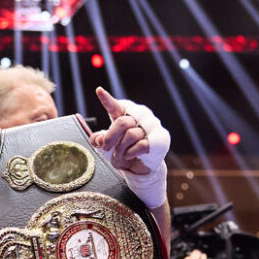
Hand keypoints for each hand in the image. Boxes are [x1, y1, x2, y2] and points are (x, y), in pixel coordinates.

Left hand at [89, 87, 169, 208]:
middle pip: (122, 122)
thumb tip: (98, 139)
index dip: (107, 99)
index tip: (98, 90)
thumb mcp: (106, 146)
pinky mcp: (160, 138)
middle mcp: (140, 116)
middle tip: (105, 147)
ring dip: (121, 148)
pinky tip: (129, 155)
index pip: (116, 106)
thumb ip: (99, 140)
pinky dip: (130, 153)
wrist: (137, 167)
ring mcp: (151, 126)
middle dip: (111, 137)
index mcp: (125, 114)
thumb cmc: (121, 151)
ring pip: (131, 135)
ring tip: (121, 154)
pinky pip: (140, 145)